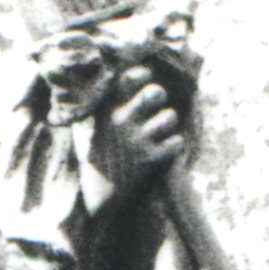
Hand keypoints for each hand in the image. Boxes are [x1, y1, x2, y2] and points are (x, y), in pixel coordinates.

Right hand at [90, 66, 189, 202]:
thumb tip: (115, 76)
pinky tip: (168, 146)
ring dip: (169, 120)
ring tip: (163, 126)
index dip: (142, 75)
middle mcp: (121, 121)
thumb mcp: (92, 124)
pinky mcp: (148, 161)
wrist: (98, 194)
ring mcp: (136, 141)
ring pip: (169, 116)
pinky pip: (175, 142)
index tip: (145, 77)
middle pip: (156, 93)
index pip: (130, 78)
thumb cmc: (97, 154)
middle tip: (155, 104)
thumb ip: (103, 101)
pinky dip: (175, 144)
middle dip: (159, 96)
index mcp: (107, 109)